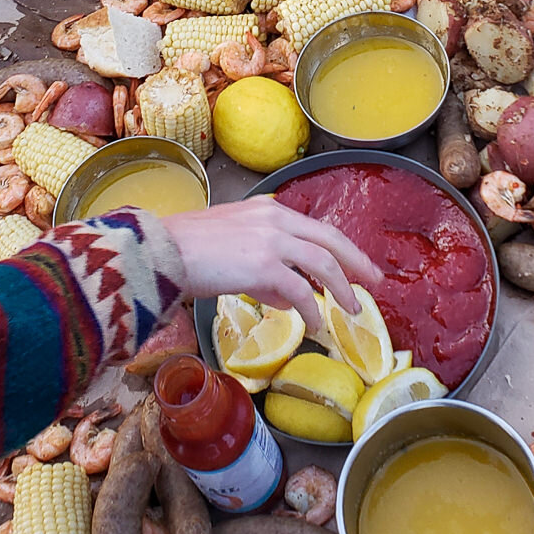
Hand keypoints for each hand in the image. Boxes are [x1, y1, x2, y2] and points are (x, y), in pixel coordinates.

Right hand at [163, 198, 382, 331]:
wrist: (158, 252)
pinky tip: (316, 324)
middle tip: (375, 280)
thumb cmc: (183, 250)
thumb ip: (262, 268)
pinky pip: (300, 292)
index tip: (355, 263)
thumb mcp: (230, 246)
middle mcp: (274, 219)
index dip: (340, 247)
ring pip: (323, 264)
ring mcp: (271, 241)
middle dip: (356, 261)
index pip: (314, 227)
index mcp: (267, 209)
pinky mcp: (264, 266)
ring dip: (342, 288)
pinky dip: (312, 310)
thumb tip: (286, 297)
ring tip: (351, 309)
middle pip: (330, 239)